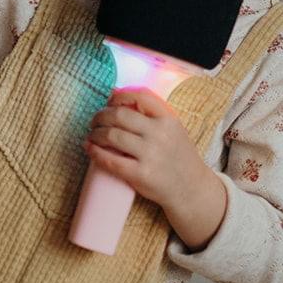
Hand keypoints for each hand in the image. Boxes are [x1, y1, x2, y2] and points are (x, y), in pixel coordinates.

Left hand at [83, 88, 206, 210]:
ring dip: (95, 133)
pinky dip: (95, 152)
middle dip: (101, 115)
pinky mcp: (140, 174)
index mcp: (168, 119)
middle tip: (94, 121)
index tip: (109, 101)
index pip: (140, 96)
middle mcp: (160, 134)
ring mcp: (150, 154)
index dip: (120, 95)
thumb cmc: (178, 157)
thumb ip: (151, 113)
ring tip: (92, 135)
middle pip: (120, 115)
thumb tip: (115, 93)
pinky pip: (110, 160)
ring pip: (111, 135)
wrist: (192, 189)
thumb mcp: (173, 129)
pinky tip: (90, 148)